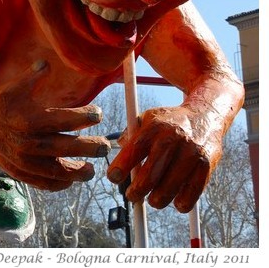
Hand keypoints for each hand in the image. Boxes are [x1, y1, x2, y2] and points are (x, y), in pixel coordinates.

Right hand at [0, 60, 110, 190]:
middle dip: (90, 147)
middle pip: (67, 147)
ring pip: (57, 171)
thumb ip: (33, 75)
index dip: (86, 116)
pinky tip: (69, 180)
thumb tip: (47, 63)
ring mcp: (23, 160)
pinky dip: (57, 184)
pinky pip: (42, 182)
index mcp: (30, 119)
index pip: (66, 119)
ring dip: (77, 172)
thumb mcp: (14, 86)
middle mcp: (29, 142)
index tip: (98, 113)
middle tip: (104, 145)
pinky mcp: (18, 171)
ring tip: (91, 170)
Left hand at [107, 106, 222, 212]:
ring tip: (153, 200)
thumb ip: (130, 134)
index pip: (134, 149)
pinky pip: (191, 193)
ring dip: (157, 200)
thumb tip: (118, 151)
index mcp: (155, 127)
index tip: (113, 178)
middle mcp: (173, 139)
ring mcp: (191, 152)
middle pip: (150, 174)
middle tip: (132, 196)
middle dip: (137, 190)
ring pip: (169, 187)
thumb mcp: (147, 119)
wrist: (204, 116)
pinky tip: (176, 202)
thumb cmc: (168, 122)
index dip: (121, 166)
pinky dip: (182, 203)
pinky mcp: (206, 165)